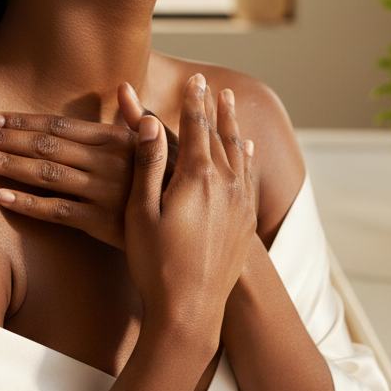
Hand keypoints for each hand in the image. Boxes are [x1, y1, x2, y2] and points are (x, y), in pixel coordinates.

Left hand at [0, 84, 177, 249]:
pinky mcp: (102, 223)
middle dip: (2, 138)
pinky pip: (58, 212)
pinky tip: (0, 196)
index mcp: (117, 139)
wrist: (191, 229)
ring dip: (6, 164)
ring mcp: (104, 193)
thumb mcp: (161, 144)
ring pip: (45, 175)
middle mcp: (108, 162)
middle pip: (45, 146)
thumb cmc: (172, 180)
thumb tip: (124, 86)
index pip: (58, 126)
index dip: (21, 121)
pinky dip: (28, 203)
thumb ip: (136, 116)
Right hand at [125, 75, 256, 340]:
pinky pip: (249, 178)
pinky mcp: (246, 224)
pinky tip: (247, 151)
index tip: (193, 79)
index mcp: (198, 178)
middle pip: (221, 135)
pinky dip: (247, 158)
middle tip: (211, 85)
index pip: (197, 127)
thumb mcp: (141, 212)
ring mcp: (240, 205)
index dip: (193, 101)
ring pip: (239, 154)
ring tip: (231, 105)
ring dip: (233, 127)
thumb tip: (148, 120)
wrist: (191, 312)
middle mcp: (227, 185)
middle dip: (214, 108)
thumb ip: (148, 164)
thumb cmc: (156, 264)